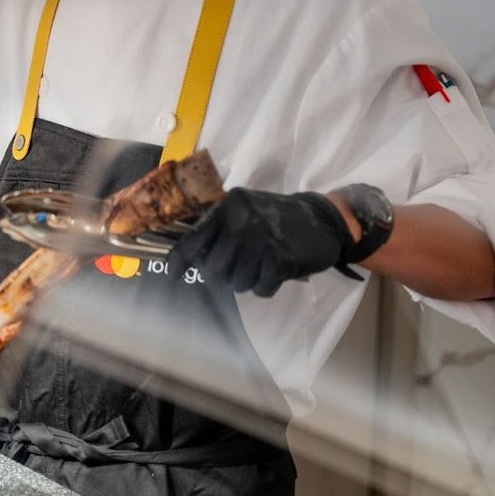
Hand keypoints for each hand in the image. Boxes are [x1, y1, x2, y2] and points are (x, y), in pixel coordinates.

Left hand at [167, 188, 354, 298]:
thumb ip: (220, 230)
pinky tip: (278, 270)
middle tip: (243, 267)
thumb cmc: (278, 218)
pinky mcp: (280, 258)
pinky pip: (261, 289)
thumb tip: (192, 260)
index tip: (172, 276)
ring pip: (236, 283)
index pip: (194, 238)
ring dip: (249, 281)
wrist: (323, 219)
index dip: (179, 261)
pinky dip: (268, 286)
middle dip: (225, 275)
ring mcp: (261, 239)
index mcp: (228, 207)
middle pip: (213, 269)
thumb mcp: (245, 211)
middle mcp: (241, 221)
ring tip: (263, 264)